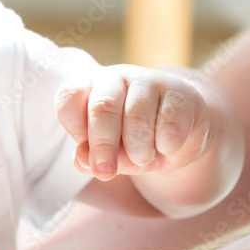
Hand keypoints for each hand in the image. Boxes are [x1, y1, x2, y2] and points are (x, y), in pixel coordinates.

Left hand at [55, 65, 210, 181]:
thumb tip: (83, 159)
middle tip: (105, 172)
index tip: (81, 143)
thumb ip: (90, 156)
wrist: (179, 136)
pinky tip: (167, 144)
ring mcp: (149, 81)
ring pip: (137, 119)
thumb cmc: (133, 142)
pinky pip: (169, 126)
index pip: (70, 95)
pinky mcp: (179, 93)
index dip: (72, 122)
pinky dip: (166, 146)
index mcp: (90, 88)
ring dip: (139, 151)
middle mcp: (116, 78)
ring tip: (143, 157)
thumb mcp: (109, 153)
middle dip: (103, 145)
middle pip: (103, 106)